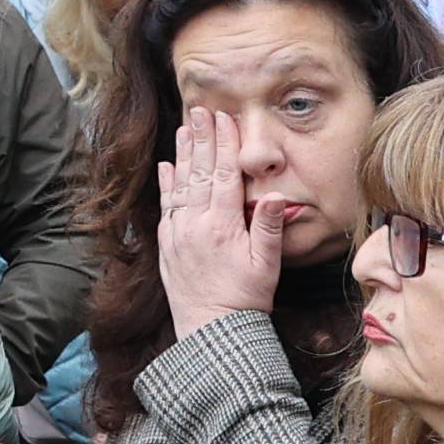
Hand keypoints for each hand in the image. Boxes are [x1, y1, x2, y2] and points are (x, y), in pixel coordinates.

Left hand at [155, 103, 295, 329]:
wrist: (212, 332)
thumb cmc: (245, 299)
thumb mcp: (266, 265)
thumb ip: (269, 227)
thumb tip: (277, 194)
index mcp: (223, 225)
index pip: (224, 174)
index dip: (225, 144)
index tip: (224, 119)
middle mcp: (196, 224)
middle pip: (199, 171)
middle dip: (201, 138)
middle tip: (200, 110)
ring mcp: (178, 233)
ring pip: (180, 184)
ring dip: (183, 154)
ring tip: (185, 128)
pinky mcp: (167, 245)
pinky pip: (166, 206)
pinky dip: (167, 183)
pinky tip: (167, 166)